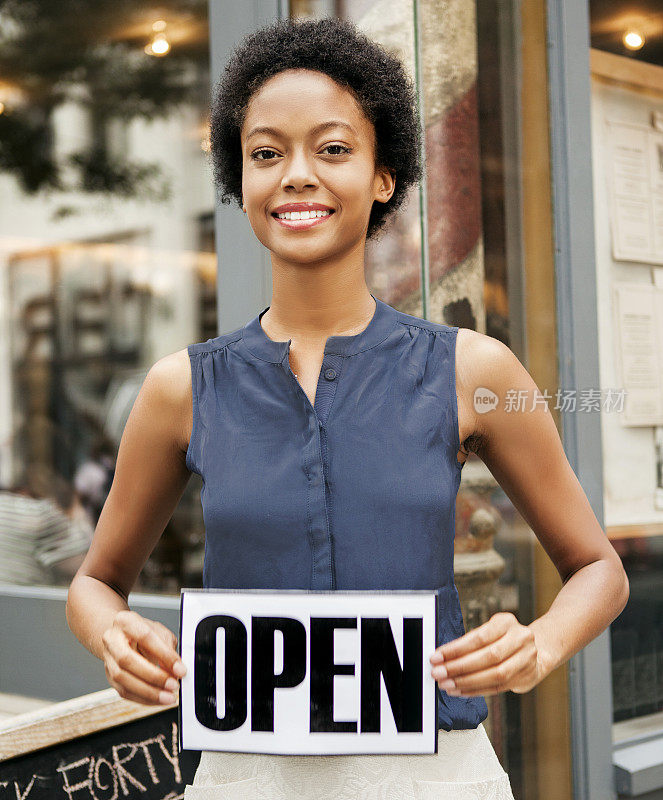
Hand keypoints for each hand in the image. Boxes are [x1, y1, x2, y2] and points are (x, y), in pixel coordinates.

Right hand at [101, 610, 186, 705]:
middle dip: (153, 676)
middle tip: (172, 684)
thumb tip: (175, 669)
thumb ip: (167, 647)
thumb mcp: (159, 631)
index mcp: (125, 621)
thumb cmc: (142, 631)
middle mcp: (112, 640)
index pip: (144, 637)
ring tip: (168, 696)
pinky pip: (124, 692)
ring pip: (123, 680)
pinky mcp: (109, 677)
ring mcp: (108, 659)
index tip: (179, 668)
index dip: (163, 654)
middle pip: (127, 660)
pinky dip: (144, 698)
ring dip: (148, 692)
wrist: (122, 636)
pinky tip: (158, 699)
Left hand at [430, 612, 550, 697]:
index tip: (438, 656)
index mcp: (507, 622)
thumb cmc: (504, 638)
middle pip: (488, 657)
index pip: (479, 637)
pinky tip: (460, 690)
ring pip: (495, 675)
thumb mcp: (490, 630)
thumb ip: (470, 642)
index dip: (457, 649)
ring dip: (467, 681)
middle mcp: (520, 638)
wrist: (536, 649)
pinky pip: (497, 687)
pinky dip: (476, 690)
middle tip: (439, 672)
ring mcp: (526, 659)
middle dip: (459, 667)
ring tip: (447, 684)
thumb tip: (443, 657)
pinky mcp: (526, 677)